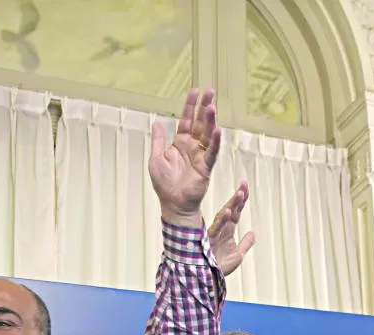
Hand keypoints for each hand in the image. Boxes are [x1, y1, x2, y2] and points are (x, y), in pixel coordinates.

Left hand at [150, 88, 220, 226]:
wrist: (173, 204)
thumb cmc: (164, 185)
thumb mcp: (156, 158)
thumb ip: (158, 140)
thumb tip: (157, 123)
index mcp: (180, 143)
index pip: (186, 120)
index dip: (190, 106)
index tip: (195, 91)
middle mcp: (192, 147)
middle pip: (200, 123)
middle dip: (205, 106)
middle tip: (210, 91)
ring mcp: (200, 156)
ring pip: (207, 134)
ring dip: (210, 120)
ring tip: (212, 106)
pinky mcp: (205, 167)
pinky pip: (211, 152)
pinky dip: (214, 141)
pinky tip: (217, 129)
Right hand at [207, 182, 254, 275]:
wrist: (208, 279)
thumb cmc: (219, 266)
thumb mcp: (237, 255)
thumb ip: (245, 243)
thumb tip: (252, 233)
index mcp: (228, 230)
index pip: (237, 212)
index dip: (242, 200)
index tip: (245, 187)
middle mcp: (221, 229)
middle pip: (231, 209)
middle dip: (238, 197)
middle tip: (244, 184)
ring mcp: (215, 233)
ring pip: (224, 216)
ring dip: (232, 204)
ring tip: (240, 194)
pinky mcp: (210, 241)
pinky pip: (216, 228)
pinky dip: (222, 220)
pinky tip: (229, 211)